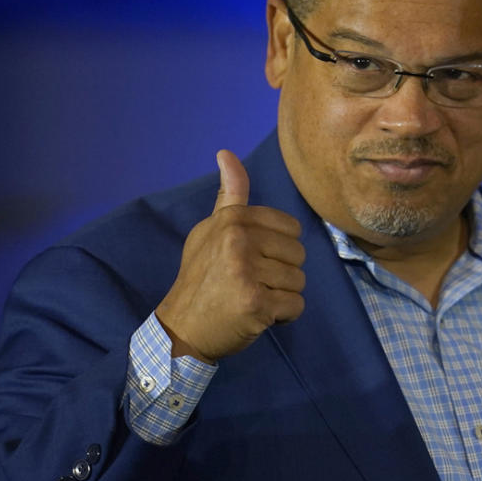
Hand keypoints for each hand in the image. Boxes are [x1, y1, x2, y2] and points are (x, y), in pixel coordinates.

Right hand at [155, 150, 305, 361]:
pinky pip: (296, 306)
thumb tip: (226, 153)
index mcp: (233, 220)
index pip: (292, 228)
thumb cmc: (201, 277)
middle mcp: (239, 240)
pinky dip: (283, 317)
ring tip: (252, 299)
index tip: (251, 260)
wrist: (182, 328)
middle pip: (299, 254)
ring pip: (299, 281)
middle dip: (282, 274)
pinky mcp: (256, 303)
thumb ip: (229, 196)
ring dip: (282, 296)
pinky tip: (257, 315)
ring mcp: (247, 272)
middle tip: (250, 283)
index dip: (277, 249)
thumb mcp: (210, 230)